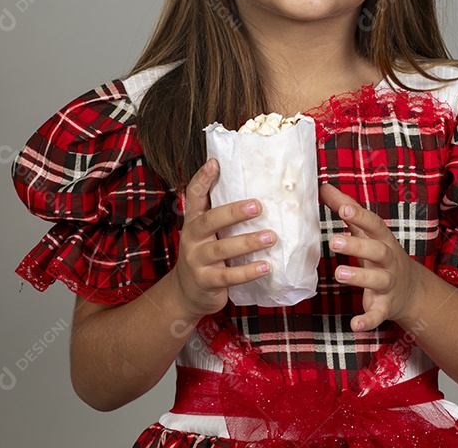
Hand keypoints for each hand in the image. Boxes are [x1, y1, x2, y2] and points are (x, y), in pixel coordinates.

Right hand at [173, 158, 275, 318]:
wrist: (186, 294)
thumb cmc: (205, 257)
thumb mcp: (207, 235)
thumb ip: (222, 219)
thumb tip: (258, 195)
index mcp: (193, 222)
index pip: (193, 196)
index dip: (202, 179)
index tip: (215, 163)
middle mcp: (192, 238)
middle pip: (210, 220)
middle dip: (234, 212)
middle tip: (258, 206)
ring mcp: (196, 260)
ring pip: (222, 249)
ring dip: (248, 242)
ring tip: (271, 237)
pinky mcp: (205, 281)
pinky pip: (228, 276)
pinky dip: (248, 271)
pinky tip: (265, 266)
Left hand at [320, 183, 420, 331]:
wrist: (411, 289)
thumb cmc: (380, 253)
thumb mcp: (367, 231)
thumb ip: (346, 209)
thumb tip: (322, 186)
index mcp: (382, 239)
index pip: (372, 223)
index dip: (358, 215)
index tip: (342, 207)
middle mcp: (388, 260)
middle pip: (377, 250)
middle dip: (357, 245)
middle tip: (333, 241)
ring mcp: (388, 284)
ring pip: (378, 279)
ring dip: (359, 276)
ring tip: (338, 274)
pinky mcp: (386, 306)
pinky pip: (378, 314)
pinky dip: (368, 320)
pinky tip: (354, 324)